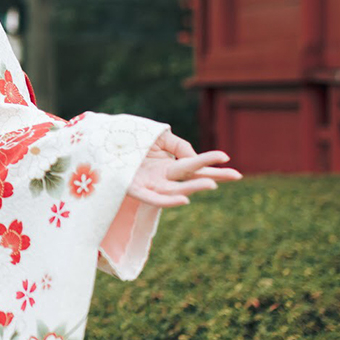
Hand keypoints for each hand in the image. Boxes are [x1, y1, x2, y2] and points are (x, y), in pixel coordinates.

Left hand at [126, 129, 241, 207]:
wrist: (103, 144)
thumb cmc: (131, 142)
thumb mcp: (160, 139)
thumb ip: (180, 147)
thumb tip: (195, 160)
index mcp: (170, 166)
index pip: (196, 166)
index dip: (212, 163)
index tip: (228, 158)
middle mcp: (163, 177)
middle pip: (192, 179)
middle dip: (214, 177)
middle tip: (237, 175)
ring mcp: (150, 184)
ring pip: (176, 190)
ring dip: (194, 188)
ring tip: (212, 184)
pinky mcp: (134, 189)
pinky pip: (153, 199)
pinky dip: (169, 201)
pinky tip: (185, 200)